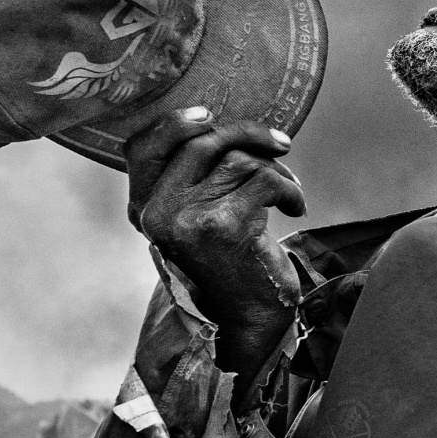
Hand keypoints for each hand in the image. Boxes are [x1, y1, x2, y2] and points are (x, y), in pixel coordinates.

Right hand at [124, 107, 306, 366]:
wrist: (245, 323)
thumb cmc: (228, 266)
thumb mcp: (195, 222)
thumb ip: (191, 182)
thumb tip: (221, 126)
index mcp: (143, 209)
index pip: (141, 147)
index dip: (174, 122)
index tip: (209, 114)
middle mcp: (157, 213)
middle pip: (200, 142)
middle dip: (248, 134)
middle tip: (281, 144)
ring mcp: (188, 218)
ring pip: (238, 160)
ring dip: (275, 170)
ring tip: (290, 191)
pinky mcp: (224, 225)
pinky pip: (264, 179)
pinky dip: (290, 189)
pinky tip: (295, 207)